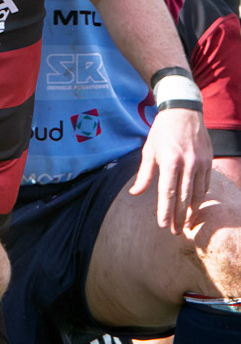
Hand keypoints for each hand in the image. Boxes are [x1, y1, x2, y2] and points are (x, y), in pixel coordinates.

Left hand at [129, 108, 211, 233]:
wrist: (183, 111)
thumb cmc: (162, 130)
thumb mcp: (149, 149)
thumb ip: (144, 174)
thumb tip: (135, 193)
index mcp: (170, 161)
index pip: (168, 193)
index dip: (165, 211)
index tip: (163, 225)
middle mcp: (187, 164)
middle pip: (184, 198)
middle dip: (178, 217)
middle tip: (174, 232)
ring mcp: (200, 163)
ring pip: (198, 194)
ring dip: (192, 211)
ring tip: (185, 224)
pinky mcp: (208, 161)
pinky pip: (206, 185)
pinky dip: (200, 197)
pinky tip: (194, 205)